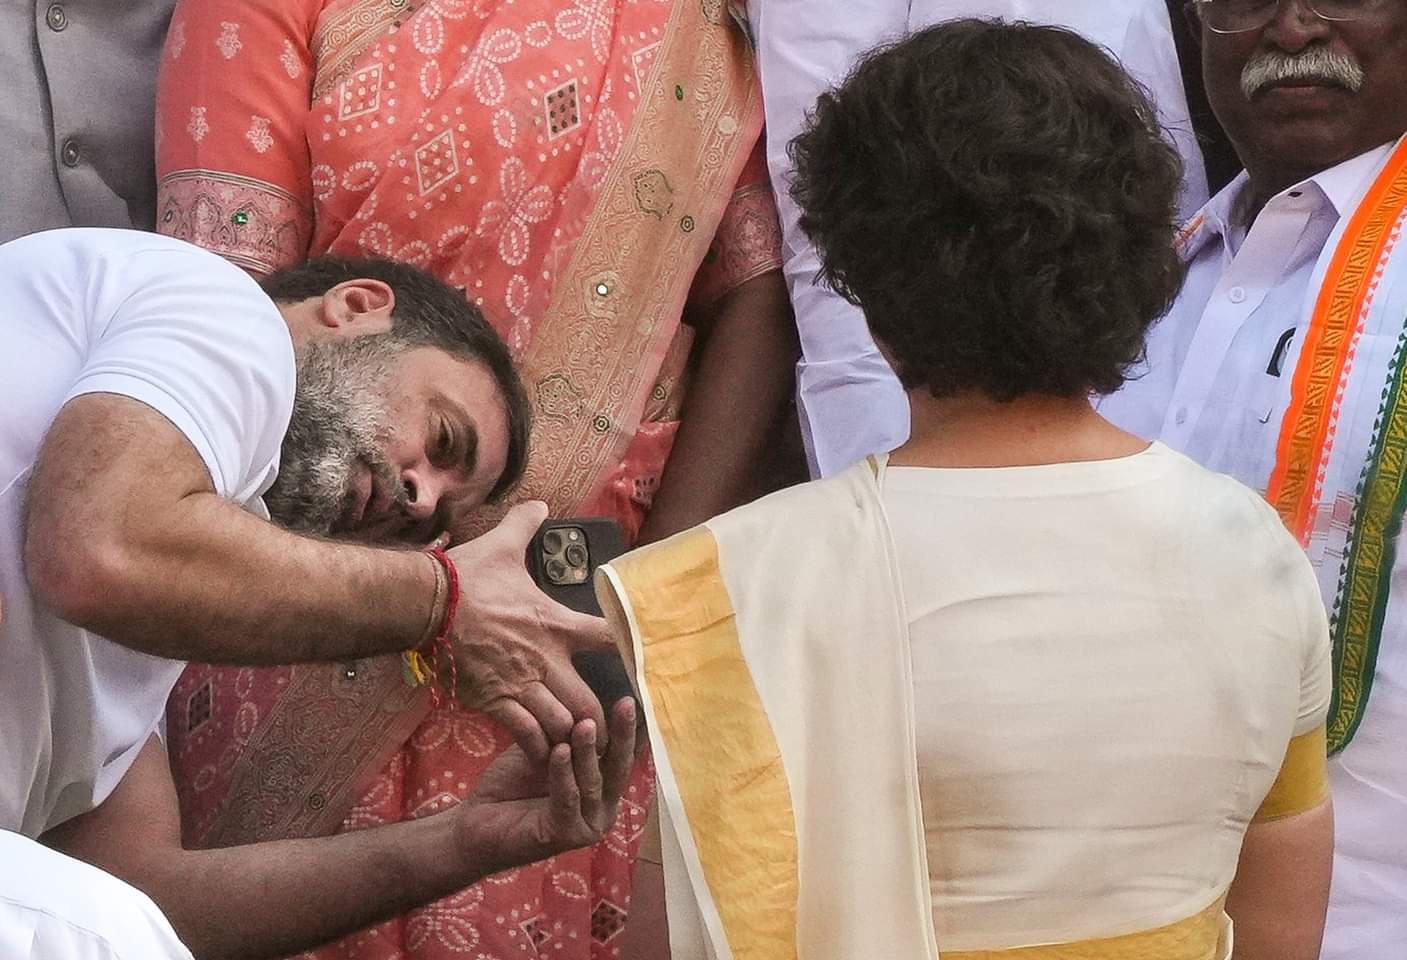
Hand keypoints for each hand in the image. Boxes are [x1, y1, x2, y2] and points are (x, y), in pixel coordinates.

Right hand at [446, 501, 616, 759]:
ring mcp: (521, 684)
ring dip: (570, 736)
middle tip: (604, 729)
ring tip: (577, 745)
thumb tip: (538, 503)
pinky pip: (527, 735)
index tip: (641, 666)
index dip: (632, 652)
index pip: (609, 638)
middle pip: (591, 702)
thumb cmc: (468, 577)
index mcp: (556, 623)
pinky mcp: (494, 702)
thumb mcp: (502, 545)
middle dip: (599, 720)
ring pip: (563, 725)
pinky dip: (539, 748)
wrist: (426, 604)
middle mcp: (547, 660)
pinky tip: (544, 754)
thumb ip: (524, 525)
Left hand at [456, 698, 636, 875]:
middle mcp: (603, 808)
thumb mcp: (543, 751)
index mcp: (603, 789)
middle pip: (617, 768)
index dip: (626, 728)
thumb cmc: (510, 787)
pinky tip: (559, 751)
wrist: (475, 824)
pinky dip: (563, 774)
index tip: (628, 699)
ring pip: (592, 783)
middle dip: (621, 734)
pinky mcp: (567, 836)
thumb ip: (564, 734)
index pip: (620, 754)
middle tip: (625, 705)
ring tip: (584, 724)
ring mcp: (588, 825)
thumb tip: (583, 699)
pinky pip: (568, 799)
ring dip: (587, 752)